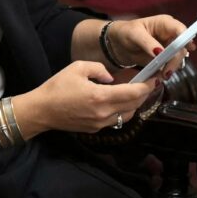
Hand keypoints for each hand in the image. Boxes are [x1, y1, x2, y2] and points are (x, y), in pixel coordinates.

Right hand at [14, 60, 157, 135]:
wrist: (41, 111)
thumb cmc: (57, 87)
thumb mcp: (77, 68)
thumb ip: (99, 69)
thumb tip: (111, 77)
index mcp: (100, 97)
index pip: (133, 93)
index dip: (147, 85)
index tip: (154, 77)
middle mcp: (104, 113)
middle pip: (134, 105)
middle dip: (144, 93)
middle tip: (148, 82)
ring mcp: (100, 124)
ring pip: (128, 115)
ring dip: (135, 103)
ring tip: (136, 90)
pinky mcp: (96, 129)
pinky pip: (117, 119)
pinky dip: (124, 110)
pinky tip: (120, 100)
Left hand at [107, 15, 195, 78]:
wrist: (117, 45)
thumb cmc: (125, 32)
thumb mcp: (134, 34)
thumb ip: (147, 42)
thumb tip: (160, 52)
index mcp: (164, 24)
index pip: (180, 29)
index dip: (186, 38)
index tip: (188, 49)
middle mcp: (170, 35)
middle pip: (181, 47)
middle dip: (175, 60)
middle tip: (166, 73)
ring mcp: (168, 48)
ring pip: (178, 59)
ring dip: (171, 68)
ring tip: (162, 76)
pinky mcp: (164, 60)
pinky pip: (170, 66)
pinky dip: (166, 72)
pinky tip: (159, 77)